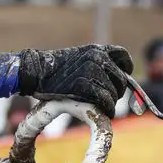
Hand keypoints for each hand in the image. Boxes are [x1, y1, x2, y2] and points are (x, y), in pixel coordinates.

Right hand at [18, 44, 133, 117]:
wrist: (35, 71)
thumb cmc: (54, 69)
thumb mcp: (78, 59)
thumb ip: (95, 65)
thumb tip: (113, 80)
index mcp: (96, 50)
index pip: (122, 56)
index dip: (126, 69)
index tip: (124, 78)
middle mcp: (97, 57)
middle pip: (121, 78)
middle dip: (119, 92)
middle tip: (111, 100)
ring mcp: (91, 70)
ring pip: (114, 91)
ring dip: (112, 103)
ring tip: (107, 109)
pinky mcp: (84, 85)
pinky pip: (105, 100)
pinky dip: (108, 109)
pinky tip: (106, 113)